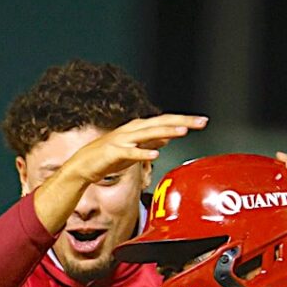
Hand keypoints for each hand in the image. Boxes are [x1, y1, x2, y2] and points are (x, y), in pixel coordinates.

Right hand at [66, 114, 208, 184]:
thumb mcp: (135, 149)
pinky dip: (143, 153)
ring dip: (166, 132)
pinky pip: (131, 153)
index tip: (202, 121)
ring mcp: (123, 140)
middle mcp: (132, 130)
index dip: (184, 121)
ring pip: (148, 134)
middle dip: (182, 122)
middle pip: (161, 123)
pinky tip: (155, 155)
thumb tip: (167, 138)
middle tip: (201, 122)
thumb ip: (150, 143)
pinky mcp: (114, 153)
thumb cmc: (109, 157)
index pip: (165, 121)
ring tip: (182, 132)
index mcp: (138, 128)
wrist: (84, 165)